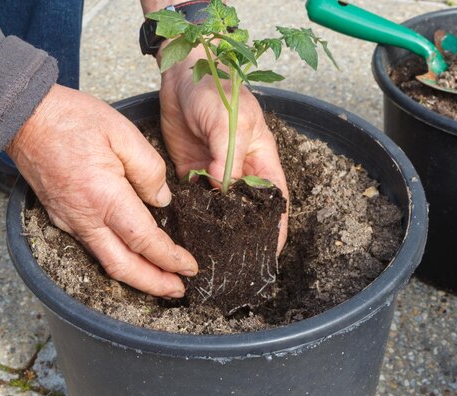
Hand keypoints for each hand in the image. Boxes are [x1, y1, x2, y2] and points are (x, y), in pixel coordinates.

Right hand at [7, 84, 197, 297]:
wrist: (23, 116)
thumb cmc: (72, 119)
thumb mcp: (123, 133)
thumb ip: (149, 170)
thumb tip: (161, 201)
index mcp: (104, 197)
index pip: (144, 241)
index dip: (170, 259)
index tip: (190, 267)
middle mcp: (84, 218)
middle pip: (123, 267)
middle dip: (153, 284)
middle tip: (178, 290)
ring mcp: (68, 221)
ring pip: (106, 261)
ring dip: (136, 276)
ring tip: (161, 281)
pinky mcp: (60, 217)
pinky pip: (93, 247)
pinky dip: (117, 259)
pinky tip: (131, 256)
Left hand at [159, 48, 288, 251]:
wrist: (182, 74)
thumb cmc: (216, 89)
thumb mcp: (231, 120)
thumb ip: (229, 155)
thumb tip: (222, 188)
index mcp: (260, 158)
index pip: (275, 199)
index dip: (275, 226)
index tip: (270, 252)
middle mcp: (240, 169)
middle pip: (247, 209)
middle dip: (244, 233)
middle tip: (235, 260)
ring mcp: (214, 171)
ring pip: (220, 208)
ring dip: (217, 227)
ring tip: (211, 252)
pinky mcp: (190, 170)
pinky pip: (194, 198)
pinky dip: (192, 213)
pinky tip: (187, 229)